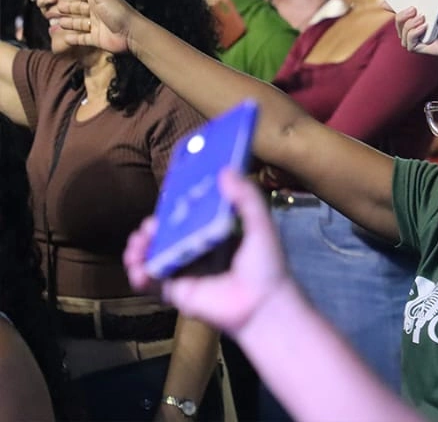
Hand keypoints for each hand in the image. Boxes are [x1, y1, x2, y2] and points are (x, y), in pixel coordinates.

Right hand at [52, 0, 136, 54]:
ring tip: (58, 21)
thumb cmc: (117, 11)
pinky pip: (83, 38)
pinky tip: (66, 37)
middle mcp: (97, 11)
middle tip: (56, 5)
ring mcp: (97, 25)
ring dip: (70, 22)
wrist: (130, 33)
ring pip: (79, 23)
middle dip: (69, 6)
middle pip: (79, 7)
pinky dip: (75, 38)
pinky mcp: (97, 38)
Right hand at [125, 170, 291, 337]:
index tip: (163, 198)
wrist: (262, 305)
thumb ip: (245, 196)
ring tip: (136, 245)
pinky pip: (154, 284)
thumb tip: (225, 170)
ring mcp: (186, 271)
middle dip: (151, 229)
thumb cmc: (265, 264)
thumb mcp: (260, 223)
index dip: (173, 207)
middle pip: (166, 235)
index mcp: (215, 231)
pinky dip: (140, 275)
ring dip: (140, 250)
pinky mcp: (178, 293)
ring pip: (155, 257)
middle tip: (146, 226)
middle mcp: (198, 249)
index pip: (188, 214)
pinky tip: (138, 269)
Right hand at [396, 0, 437, 58]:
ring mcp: (427, 36)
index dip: (391, 2)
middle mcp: (425, 22)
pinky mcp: (430, 47)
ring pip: (402, 33)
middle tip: (408, 6)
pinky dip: (412, 34)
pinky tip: (424, 26)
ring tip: (419, 16)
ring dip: (404, 24)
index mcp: (429, 9)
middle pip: (399, 20)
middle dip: (397, 13)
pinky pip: (410, 45)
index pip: (404, 6)